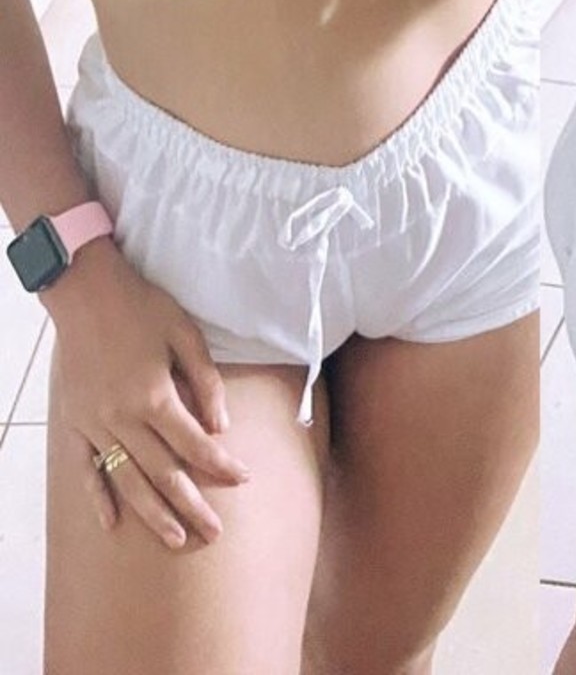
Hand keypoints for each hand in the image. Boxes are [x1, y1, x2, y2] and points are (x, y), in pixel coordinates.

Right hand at [45, 239, 251, 547]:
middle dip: (192, 504)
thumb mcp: (185, 333)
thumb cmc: (141, 308)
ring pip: (128, 480)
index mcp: (154, 395)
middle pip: (163, 472)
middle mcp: (124, 418)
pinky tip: (112, 523)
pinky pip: (86, 469)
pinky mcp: (75, 423)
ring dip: (152, 513)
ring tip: (175, 539)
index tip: (243, 479)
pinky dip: (98, 497)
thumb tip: (221, 427)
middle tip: (214, 532)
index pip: (195, 443)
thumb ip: (205, 381)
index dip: (221, 464)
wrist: (86, 292)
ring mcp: (96, 424)